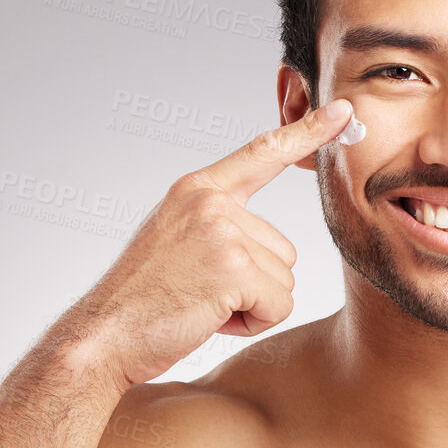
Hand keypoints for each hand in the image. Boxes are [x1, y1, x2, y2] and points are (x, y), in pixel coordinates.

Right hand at [64, 98, 354, 388]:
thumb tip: (271, 245)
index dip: (307, 133)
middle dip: (254, 284)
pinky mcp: (233, 268)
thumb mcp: (178, 241)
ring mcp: (222, 231)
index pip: (263, 153)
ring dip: (252, 305)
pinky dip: (252, 322)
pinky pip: (279, 304)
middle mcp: (211, 202)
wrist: (103, 336)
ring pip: (284, 279)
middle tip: (201, 293)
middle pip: (283, 249)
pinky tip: (210, 319)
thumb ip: (219, 226)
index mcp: (197, 189)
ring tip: (201, 305)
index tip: (344, 111)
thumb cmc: (143, 300)